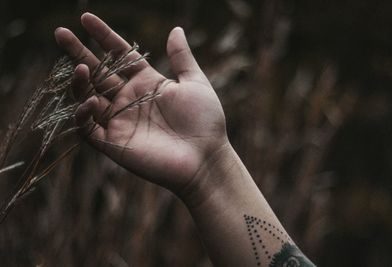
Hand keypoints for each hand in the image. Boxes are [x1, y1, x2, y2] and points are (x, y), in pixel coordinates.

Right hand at [54, 13, 228, 194]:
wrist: (206, 158)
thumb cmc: (205, 121)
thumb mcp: (195, 83)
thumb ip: (182, 57)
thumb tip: (176, 29)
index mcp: (146, 83)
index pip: (118, 56)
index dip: (103, 36)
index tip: (86, 18)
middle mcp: (129, 100)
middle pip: (97, 73)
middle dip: (78, 53)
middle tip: (60, 33)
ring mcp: (120, 121)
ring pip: (88, 99)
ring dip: (79, 83)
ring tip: (78, 68)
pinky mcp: (114, 143)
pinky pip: (89, 128)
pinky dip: (84, 115)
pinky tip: (90, 101)